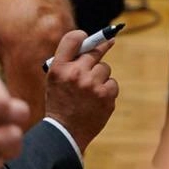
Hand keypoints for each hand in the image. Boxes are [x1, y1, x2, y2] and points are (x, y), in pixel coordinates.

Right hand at [44, 29, 118, 152]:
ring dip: (101, 76)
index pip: (73, 39)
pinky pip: (112, 83)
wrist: (65, 133)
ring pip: (105, 68)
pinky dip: (107, 90)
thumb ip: (69, 62)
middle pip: (94, 52)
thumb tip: (93, 43)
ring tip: (90, 91)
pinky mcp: (106, 96)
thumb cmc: (60, 103)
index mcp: (59, 68)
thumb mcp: (55, 80)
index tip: (89, 37)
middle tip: (108, 44)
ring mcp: (92, 85)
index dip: (83, 36)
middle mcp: (75, 73)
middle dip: (97, 54)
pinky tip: (97, 100)